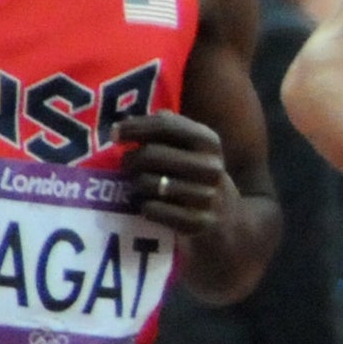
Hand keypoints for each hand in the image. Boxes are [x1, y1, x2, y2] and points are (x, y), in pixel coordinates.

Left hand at [117, 112, 231, 235]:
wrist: (228, 217)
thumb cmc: (197, 175)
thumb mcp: (193, 147)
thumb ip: (168, 128)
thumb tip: (129, 121)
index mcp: (209, 142)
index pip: (165, 125)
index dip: (134, 127)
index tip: (114, 134)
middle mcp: (211, 167)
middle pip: (150, 154)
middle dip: (130, 160)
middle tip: (128, 166)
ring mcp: (206, 196)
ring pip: (147, 183)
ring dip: (136, 185)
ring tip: (142, 187)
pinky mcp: (197, 222)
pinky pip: (152, 209)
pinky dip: (145, 207)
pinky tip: (151, 206)